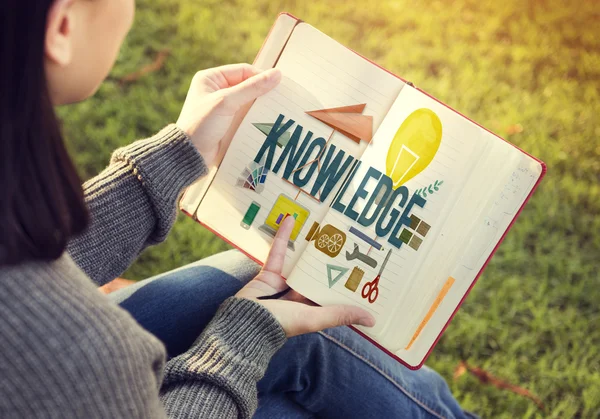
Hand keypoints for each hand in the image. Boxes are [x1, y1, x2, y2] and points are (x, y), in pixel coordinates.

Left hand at [176, 63, 280, 165]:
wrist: (190, 155)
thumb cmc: (202, 124)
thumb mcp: (226, 102)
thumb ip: (252, 88)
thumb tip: (277, 74)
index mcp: (211, 78)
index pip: (243, 71)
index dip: (261, 76)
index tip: (279, 84)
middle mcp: (216, 90)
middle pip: (247, 86)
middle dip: (263, 92)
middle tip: (282, 98)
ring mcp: (222, 107)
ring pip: (249, 102)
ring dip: (261, 106)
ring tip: (279, 110)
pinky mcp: (227, 123)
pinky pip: (246, 116)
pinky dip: (257, 117)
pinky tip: (268, 121)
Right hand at [236, 217, 375, 336]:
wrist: (245, 322)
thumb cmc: (283, 323)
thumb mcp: (315, 318)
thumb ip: (341, 315)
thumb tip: (373, 320)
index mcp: (312, 308)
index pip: (332, 292)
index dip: (346, 281)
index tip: (363, 265)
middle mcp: (299, 296)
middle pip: (317, 274)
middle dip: (330, 259)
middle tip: (346, 238)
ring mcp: (283, 283)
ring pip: (299, 261)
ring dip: (308, 246)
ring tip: (322, 226)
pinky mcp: (268, 272)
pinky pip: (279, 252)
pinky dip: (283, 236)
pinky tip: (292, 219)